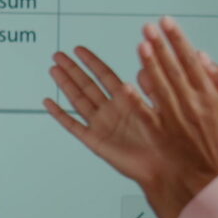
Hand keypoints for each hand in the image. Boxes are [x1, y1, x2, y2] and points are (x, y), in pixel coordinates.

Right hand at [43, 46, 167, 188]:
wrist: (164, 167)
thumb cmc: (168, 141)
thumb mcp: (161, 109)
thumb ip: (149, 89)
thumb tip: (143, 67)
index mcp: (127, 100)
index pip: (104, 75)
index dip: (91, 61)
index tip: (79, 50)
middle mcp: (111, 110)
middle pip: (86, 85)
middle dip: (72, 69)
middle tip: (58, 55)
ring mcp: (101, 125)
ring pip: (77, 100)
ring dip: (65, 85)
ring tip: (53, 70)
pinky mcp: (95, 141)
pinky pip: (73, 125)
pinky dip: (60, 114)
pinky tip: (49, 103)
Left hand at [134, 17, 217, 202]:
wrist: (211, 173)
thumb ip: (216, 79)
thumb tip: (203, 54)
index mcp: (207, 94)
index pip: (189, 61)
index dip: (177, 40)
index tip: (166, 21)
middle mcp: (192, 103)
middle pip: (173, 69)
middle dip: (161, 46)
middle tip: (148, 26)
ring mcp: (176, 118)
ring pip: (160, 87)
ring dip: (150, 65)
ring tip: (141, 45)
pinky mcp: (161, 134)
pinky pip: (146, 115)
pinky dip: (137, 101)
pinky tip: (126, 85)